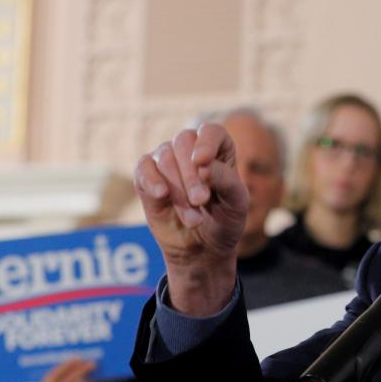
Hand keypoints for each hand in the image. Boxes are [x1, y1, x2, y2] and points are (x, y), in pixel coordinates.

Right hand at [134, 123, 248, 315]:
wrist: (202, 249)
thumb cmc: (224, 222)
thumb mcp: (236, 205)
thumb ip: (226, 181)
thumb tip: (203, 165)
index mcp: (219, 150)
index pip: (211, 132)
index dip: (206, 142)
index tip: (202, 161)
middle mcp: (191, 150)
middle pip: (184, 142)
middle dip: (191, 175)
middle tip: (200, 201)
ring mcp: (167, 160)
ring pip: (165, 158)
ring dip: (178, 190)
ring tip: (193, 218)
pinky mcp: (147, 176)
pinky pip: (144, 167)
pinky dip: (152, 181)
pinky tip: (161, 195)